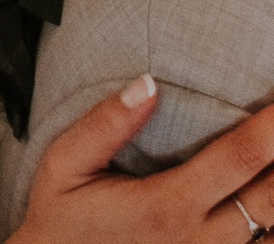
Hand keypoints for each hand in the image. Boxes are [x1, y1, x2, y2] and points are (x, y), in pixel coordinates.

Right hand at [12, 75, 273, 243]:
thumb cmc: (60, 222)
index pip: (238, 158)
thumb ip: (105, 124)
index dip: (271, 127)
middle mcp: (200, 242)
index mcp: (168, 206)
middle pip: (272, 199)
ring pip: (273, 234)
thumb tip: (149, 84)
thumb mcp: (65, 165)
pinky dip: (270, 229)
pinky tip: (267, 203)